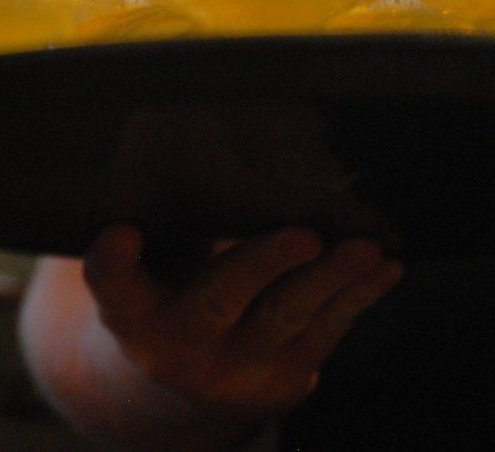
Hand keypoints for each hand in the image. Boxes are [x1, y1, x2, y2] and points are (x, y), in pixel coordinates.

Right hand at [81, 224, 403, 422]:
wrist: (191, 364)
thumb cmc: (167, 275)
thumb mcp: (146, 249)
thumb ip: (154, 200)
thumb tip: (207, 115)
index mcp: (128, 304)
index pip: (112, 281)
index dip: (114, 261)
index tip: (123, 235)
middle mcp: (173, 342)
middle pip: (215, 300)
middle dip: (261, 264)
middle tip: (302, 234)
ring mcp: (232, 366)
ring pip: (283, 317)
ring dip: (328, 279)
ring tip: (363, 248)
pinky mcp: (282, 378)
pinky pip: (325, 335)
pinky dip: (357, 297)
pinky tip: (383, 266)